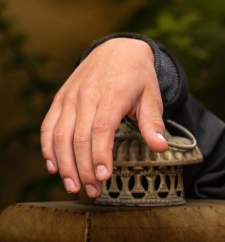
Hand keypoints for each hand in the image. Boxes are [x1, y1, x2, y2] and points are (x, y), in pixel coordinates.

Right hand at [40, 37, 165, 198]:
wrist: (117, 50)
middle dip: (84, 168)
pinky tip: (53, 167)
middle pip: (79, 137)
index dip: (100, 154)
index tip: (104, 176)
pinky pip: (49, 125)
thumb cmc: (137, 77)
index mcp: (111, 95)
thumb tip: (160, 146)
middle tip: (93, 191)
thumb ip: (153, 122)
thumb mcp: (152, 96)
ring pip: (60, 134)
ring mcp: (70, 98)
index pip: (102, 129)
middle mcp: (86, 96)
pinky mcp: (60, 100)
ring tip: (73, 186)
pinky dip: (48, 147)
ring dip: (65, 163)